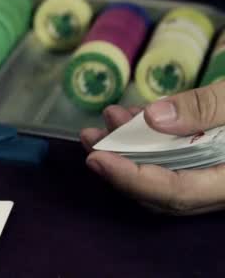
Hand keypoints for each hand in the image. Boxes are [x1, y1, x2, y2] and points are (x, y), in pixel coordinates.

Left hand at [80, 81, 224, 215]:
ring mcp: (216, 176)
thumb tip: (152, 119)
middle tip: (91, 136)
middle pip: (162, 190)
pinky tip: (133, 117)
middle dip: (119, 163)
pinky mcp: (212, 160)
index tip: (96, 159)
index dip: (131, 178)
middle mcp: (221, 187)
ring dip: (131, 147)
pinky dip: (151, 140)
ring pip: (166, 172)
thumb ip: (205, 108)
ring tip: (110, 116)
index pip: (176, 193)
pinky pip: (176, 158)